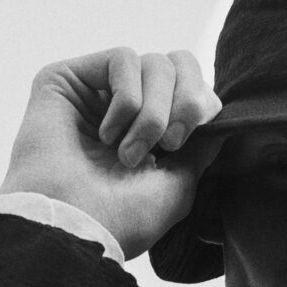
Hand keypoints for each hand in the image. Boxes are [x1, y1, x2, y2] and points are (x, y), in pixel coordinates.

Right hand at [0, 48, 223, 263]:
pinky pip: (123, 59)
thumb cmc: (118, 220)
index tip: (187, 142)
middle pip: (178, 65)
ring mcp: (97, 93)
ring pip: (154, 63)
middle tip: (170, 143)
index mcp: (150, 137)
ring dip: (152, 113)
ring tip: (128, 154)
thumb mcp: (176, 189)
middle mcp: (124, 111)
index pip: (191, 89)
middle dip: (184, 101)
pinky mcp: (70, 78)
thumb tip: (216, 110)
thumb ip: (200, 149)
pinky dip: (126, 99)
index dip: (201, 105)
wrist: (71, 227)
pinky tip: (106, 134)